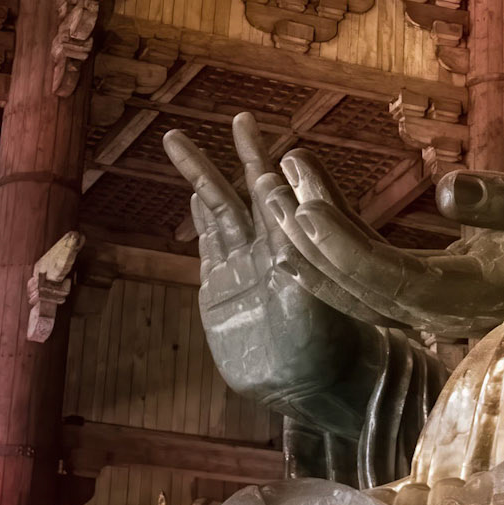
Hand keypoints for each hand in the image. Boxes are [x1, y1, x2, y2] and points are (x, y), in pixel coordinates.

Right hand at [163, 115, 363, 431]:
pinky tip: (194, 196)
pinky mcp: (218, 290)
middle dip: (241, 154)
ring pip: (219, 211)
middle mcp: (269, 247)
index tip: (251, 127)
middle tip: (238, 116)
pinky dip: (199, 219)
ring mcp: (242, 265)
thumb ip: (302, 263)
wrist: (298, 388)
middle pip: (249, 189)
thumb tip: (293, 218)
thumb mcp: (317, 302)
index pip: (278, 190)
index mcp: (296, 244)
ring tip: (179, 141)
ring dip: (203, 177)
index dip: (265, 159)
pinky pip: (208, 245)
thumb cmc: (324, 346)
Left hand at [262, 167, 503, 334]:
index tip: (297, 188)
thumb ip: (501, 200)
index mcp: (468, 294)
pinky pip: (387, 282)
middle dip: (311, 237)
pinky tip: (329, 233)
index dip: (333, 234)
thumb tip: (445, 187)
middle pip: (358, 285)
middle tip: (272, 181)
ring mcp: (453, 308)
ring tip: (279, 204)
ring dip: (322, 249)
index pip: (378, 272)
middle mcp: (450, 312)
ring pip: (367, 289)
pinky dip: (351, 256)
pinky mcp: (460, 293)